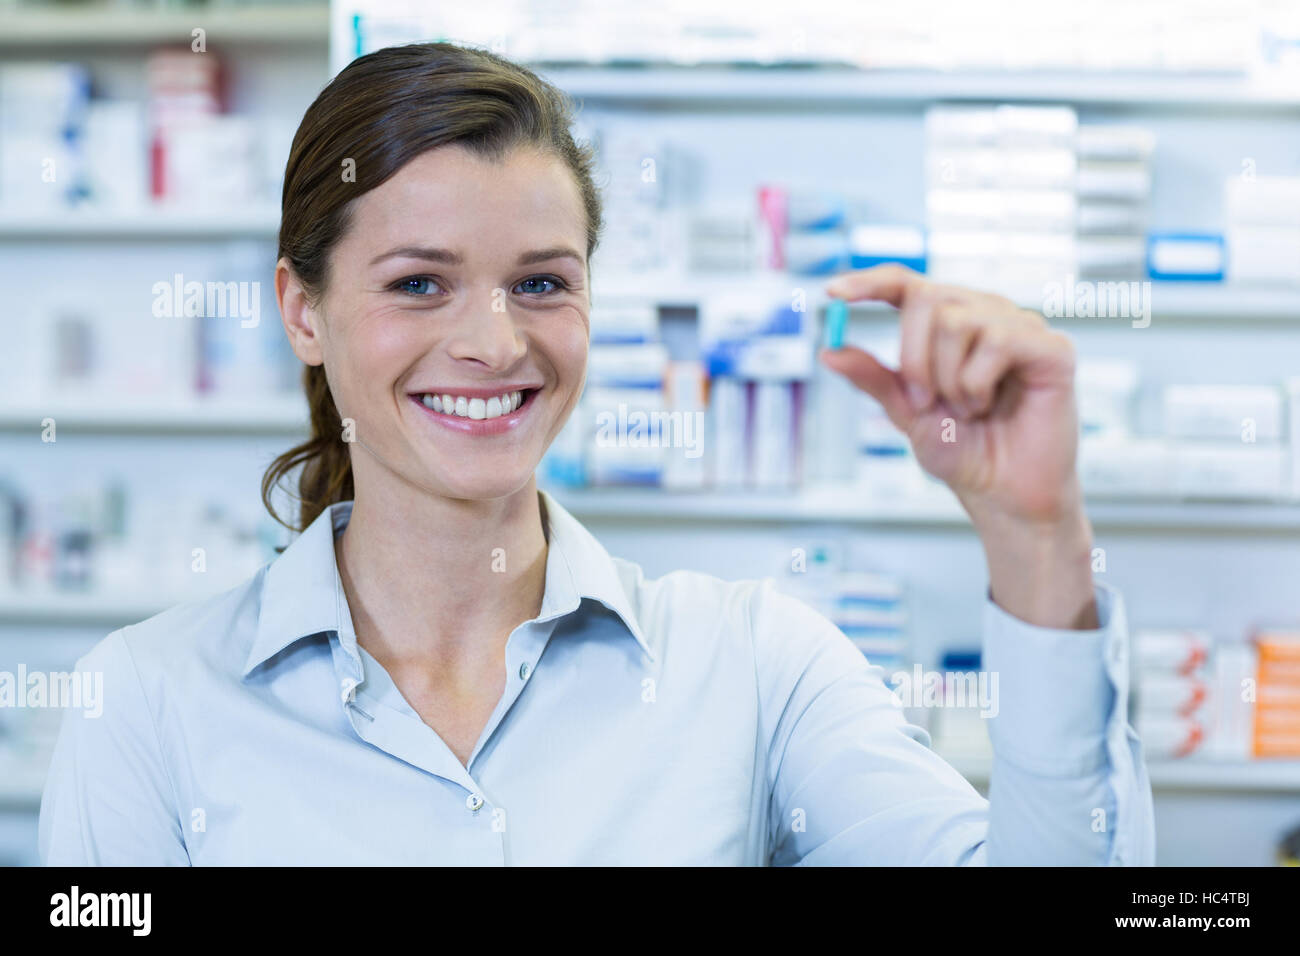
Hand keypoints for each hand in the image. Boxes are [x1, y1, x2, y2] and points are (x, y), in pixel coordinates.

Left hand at [820, 264, 1097, 628]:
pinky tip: (988, 406)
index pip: (905, 283)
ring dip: (948, 378)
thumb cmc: (963, 451)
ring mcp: (1021, 327)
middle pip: (926, 297)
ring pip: (957, 320)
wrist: (1002, 494)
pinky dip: (977, 383)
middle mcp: (984, 313)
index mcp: (948, 323)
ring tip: (967, 409)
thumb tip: (828, 350)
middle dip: (913, 358)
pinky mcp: (1052, 348)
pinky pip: (997, 341)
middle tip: (924, 403)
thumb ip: (874, 379)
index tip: (831, 293)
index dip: (869, 281)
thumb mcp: (906, 412)